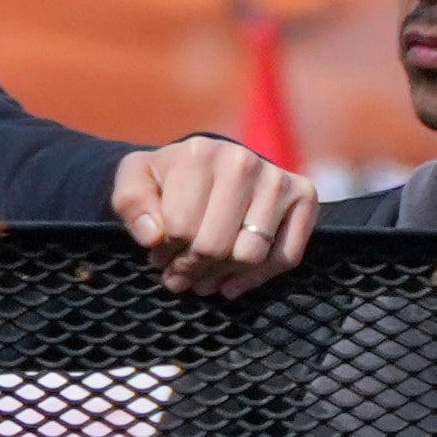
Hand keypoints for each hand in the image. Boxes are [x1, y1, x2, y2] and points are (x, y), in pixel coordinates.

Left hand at [111, 135, 318, 297]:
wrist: (206, 164)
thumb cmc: (167, 178)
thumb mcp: (134, 181)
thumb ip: (131, 204)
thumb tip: (153, 236)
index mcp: (200, 153)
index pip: (182, 227)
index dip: (166, 252)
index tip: (159, 257)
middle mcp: (244, 161)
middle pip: (217, 245)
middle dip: (192, 269)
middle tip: (179, 276)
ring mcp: (278, 178)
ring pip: (251, 254)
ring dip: (222, 276)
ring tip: (202, 278)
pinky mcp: (305, 196)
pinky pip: (287, 256)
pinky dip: (258, 278)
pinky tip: (231, 283)